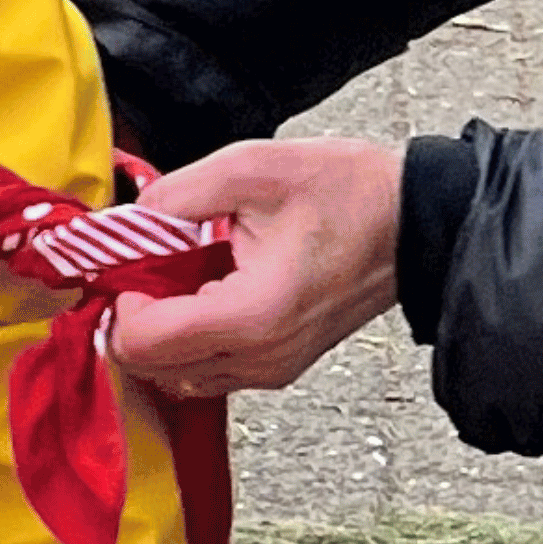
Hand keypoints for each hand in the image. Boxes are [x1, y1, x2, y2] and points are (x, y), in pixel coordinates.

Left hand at [102, 135, 405, 397]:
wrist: (420, 222)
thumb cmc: (353, 195)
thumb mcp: (253, 168)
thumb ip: (176, 194)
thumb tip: (129, 222)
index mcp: (251, 316)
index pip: (141, 343)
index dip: (122, 300)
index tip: (136, 261)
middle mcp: (260, 357)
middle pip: (149, 366)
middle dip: (135, 316)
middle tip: (152, 265)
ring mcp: (270, 370)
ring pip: (173, 375)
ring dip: (161, 330)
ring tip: (183, 276)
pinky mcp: (278, 367)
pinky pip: (206, 370)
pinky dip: (189, 339)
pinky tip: (207, 291)